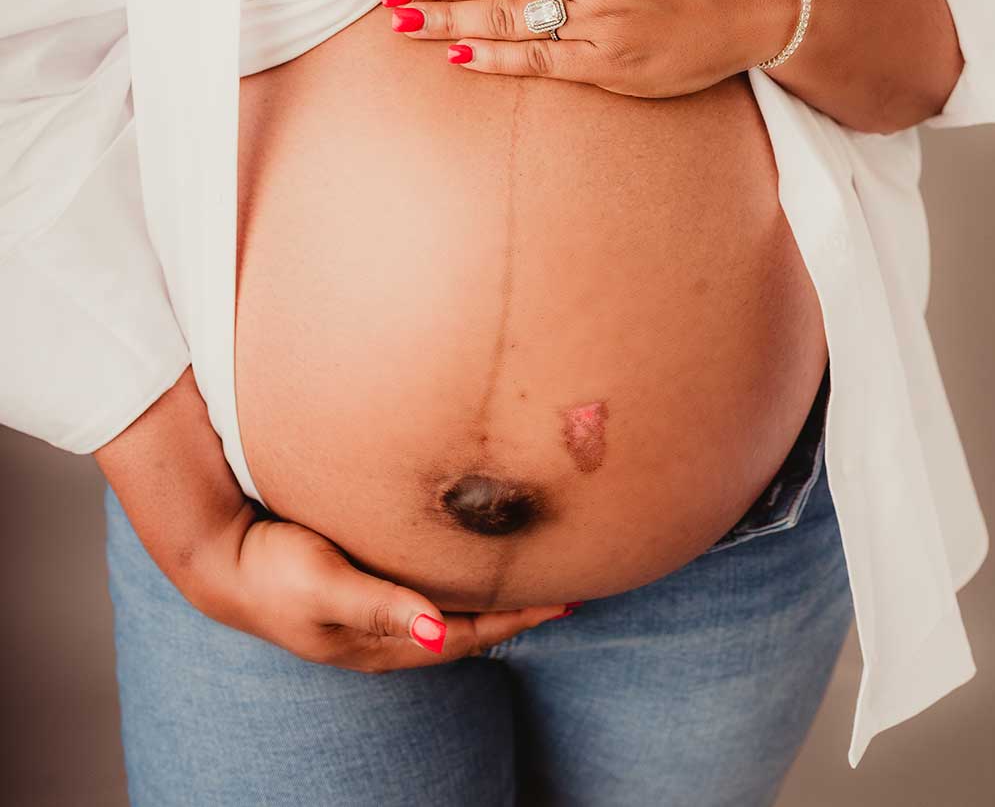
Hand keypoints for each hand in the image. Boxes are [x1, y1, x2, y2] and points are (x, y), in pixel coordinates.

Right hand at [184, 502, 574, 672]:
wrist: (222, 558)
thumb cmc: (274, 572)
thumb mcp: (328, 587)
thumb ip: (384, 605)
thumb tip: (441, 634)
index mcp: (382, 642)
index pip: (469, 635)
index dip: (517, 618)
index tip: (563, 602)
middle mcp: (385, 633)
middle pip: (468, 628)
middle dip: (515, 611)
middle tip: (565, 589)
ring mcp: (373, 613)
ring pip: (448, 611)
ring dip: (489, 598)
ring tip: (530, 578)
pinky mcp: (362, 585)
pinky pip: (425, 591)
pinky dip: (457, 581)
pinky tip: (467, 562)